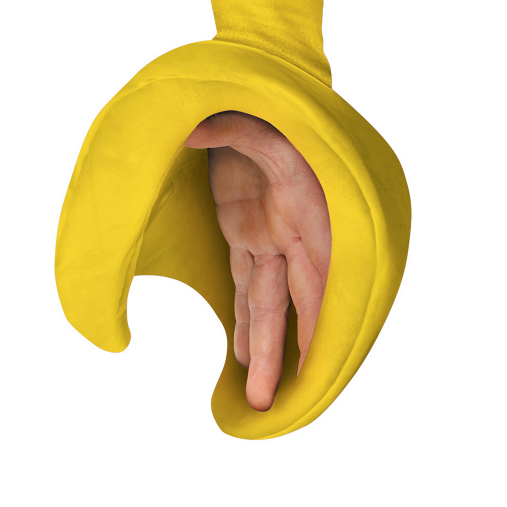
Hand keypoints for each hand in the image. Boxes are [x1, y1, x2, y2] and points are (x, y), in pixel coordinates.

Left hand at [184, 111, 330, 410]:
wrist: (257, 105)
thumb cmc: (272, 115)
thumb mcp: (263, 120)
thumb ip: (233, 129)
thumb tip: (191, 131)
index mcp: (309, 218)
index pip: (315, 282)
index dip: (314, 325)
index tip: (313, 365)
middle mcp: (294, 238)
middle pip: (288, 305)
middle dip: (282, 353)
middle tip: (271, 401)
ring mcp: (269, 240)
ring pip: (266, 304)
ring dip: (262, 347)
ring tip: (259, 392)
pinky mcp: (247, 236)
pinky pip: (247, 287)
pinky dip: (246, 321)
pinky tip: (242, 355)